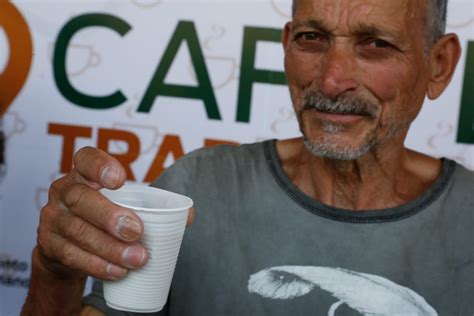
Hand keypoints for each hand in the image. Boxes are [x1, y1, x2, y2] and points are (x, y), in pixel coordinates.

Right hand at [35, 147, 194, 280]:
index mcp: (83, 174)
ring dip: (109, 247)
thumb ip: (154, 206)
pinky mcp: (49, 246)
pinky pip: (71, 256)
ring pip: (77, 230)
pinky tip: (118, 271)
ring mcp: (53, 218)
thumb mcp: (123, 205)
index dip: (100, 166)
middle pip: (80, 198)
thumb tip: (189, 216)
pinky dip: (97, 265)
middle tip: (136, 230)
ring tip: (136, 258)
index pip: (85, 158)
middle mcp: (64, 192)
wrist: (67, 247)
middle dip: (109, 215)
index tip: (120, 179)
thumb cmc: (102, 217)